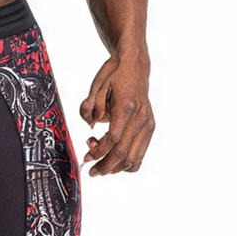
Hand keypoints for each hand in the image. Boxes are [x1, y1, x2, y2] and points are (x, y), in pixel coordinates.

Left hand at [79, 51, 154, 174]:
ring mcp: (148, 123)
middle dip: (105, 165)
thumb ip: (90, 108)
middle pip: (123, 153)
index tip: (86, 157)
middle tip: (92, 171)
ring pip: (134, 158)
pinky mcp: (150, 127)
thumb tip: (90, 127)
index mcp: (127, 107)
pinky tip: (115, 160)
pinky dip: (128, 163)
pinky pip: (140, 154)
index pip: (112, 139)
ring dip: (116, 167)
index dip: (98, 152)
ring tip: (102, 163)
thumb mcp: (96, 87)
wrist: (134, 64)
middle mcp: (141, 117)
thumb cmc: (114, 75)